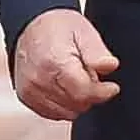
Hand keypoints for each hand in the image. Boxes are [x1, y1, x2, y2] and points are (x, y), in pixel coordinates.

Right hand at [12, 6, 121, 121]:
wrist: (30, 25)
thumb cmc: (57, 27)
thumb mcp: (83, 30)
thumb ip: (97, 51)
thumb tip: (110, 66)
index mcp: (53, 62)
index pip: (84, 92)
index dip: (102, 92)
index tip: (112, 87)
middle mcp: (38, 79)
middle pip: (78, 104)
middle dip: (90, 93)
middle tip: (88, 74)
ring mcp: (30, 91)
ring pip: (68, 113)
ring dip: (77, 100)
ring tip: (74, 79)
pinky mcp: (27, 98)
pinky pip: (54, 114)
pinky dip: (64, 105)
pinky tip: (64, 87)